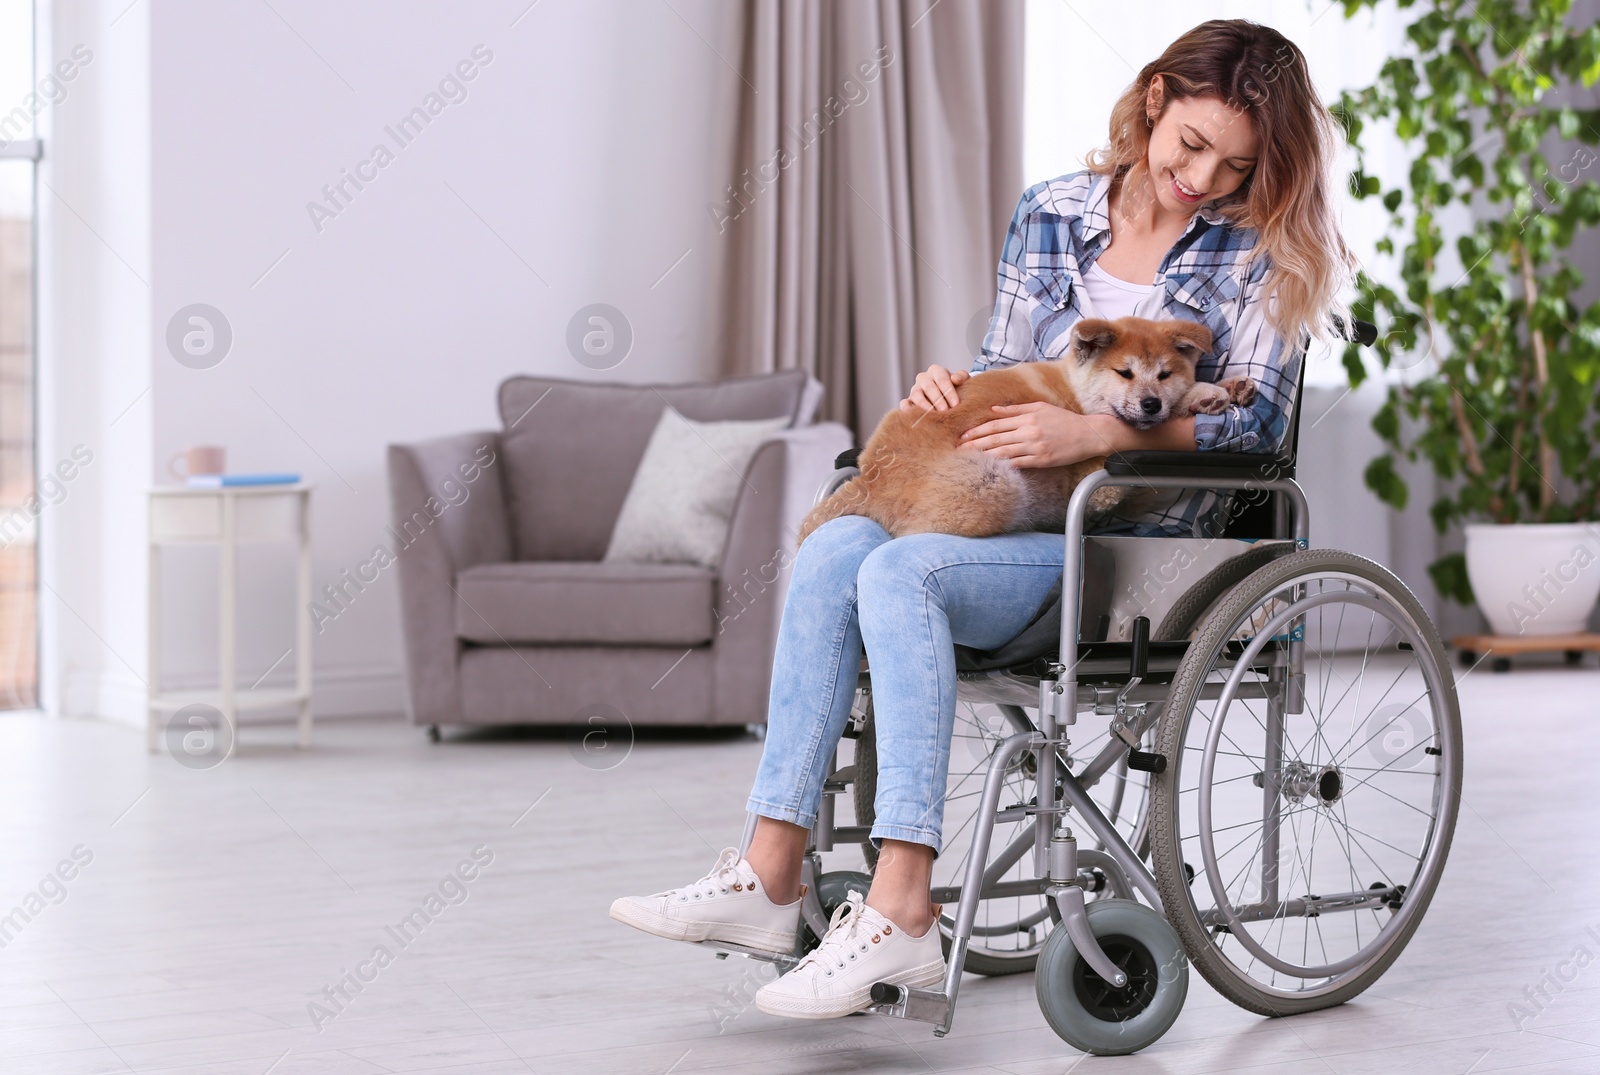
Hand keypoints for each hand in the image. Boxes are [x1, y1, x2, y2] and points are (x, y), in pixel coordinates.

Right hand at [899, 364, 969, 411]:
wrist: (946, 396)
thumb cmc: (955, 388)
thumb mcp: (961, 381)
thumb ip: (962, 377)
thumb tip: (955, 379)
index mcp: (936, 370)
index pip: (942, 379)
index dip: (949, 391)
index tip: (956, 404)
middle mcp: (923, 378)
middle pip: (929, 387)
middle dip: (938, 399)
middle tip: (945, 411)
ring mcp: (915, 389)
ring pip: (916, 395)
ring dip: (924, 405)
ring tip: (933, 415)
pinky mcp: (908, 400)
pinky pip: (904, 404)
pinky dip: (907, 410)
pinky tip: (916, 418)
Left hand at [960, 404, 1123, 468]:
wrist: (1088, 434)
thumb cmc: (1064, 420)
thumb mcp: (1041, 407)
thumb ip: (1017, 409)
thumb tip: (994, 409)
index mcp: (1027, 417)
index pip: (996, 424)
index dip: (978, 430)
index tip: (963, 435)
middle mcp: (1028, 431)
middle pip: (996, 438)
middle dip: (975, 443)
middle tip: (959, 448)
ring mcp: (1035, 446)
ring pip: (1003, 451)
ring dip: (984, 455)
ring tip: (969, 458)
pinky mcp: (1042, 460)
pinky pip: (1018, 463)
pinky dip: (1003, 466)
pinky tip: (990, 468)